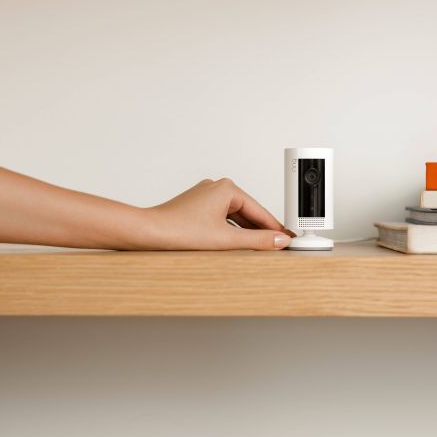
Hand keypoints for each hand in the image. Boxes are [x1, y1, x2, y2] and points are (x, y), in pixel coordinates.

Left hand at [139, 178, 293, 250]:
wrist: (148, 233)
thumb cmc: (179, 231)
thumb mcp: (226, 240)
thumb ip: (257, 241)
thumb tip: (278, 240)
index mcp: (227, 188)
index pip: (259, 211)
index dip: (275, 228)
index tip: (287, 239)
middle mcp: (216, 188)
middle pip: (247, 213)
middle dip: (260, 230)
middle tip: (277, 245)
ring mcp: (205, 197)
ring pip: (234, 217)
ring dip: (245, 232)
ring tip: (258, 247)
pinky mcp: (196, 207)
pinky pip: (221, 218)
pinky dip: (230, 231)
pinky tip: (235, 244)